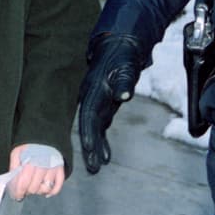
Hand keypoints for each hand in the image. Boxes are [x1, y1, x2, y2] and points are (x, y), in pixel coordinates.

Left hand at [8, 144, 64, 198]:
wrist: (45, 136)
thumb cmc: (30, 146)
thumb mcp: (18, 151)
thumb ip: (14, 165)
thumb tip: (12, 180)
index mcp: (31, 160)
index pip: (24, 183)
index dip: (19, 192)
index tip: (17, 196)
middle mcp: (43, 165)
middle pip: (34, 188)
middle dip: (27, 191)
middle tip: (24, 190)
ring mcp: (53, 169)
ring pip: (45, 189)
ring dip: (38, 191)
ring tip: (33, 188)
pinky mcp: (60, 170)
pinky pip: (57, 187)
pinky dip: (52, 192)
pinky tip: (45, 192)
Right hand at [77, 33, 148, 174]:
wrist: (120, 46)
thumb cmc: (122, 56)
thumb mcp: (126, 67)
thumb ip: (124, 82)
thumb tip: (123, 95)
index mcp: (94, 90)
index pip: (89, 115)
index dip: (89, 132)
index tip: (89, 148)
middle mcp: (91, 99)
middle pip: (88, 127)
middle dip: (90, 148)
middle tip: (92, 168)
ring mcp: (96, 103)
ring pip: (93, 130)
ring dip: (95, 149)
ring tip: (96, 168)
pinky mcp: (103, 106)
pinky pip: (101, 127)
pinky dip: (102, 142)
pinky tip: (106, 156)